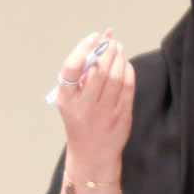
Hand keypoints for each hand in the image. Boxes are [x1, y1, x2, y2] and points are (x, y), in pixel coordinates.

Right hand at [54, 29, 134, 177]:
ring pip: (116, 77)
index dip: (84, 48)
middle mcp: (84, 106)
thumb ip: (81, 75)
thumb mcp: (70, 101)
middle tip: (111, 41)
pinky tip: (125, 65)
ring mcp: (104, 112)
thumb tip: (101, 40)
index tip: (94, 37)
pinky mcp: (121, 117)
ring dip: (119, 58)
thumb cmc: (80, 121)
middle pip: (99, 70)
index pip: (71, 68)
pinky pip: (128, 88)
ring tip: (118, 49)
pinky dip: (128, 71)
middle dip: (107, 50)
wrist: (91, 155)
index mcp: (66, 100)